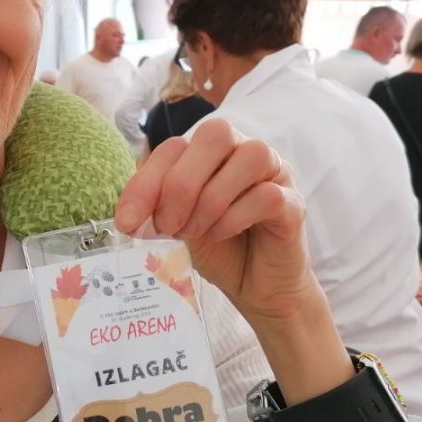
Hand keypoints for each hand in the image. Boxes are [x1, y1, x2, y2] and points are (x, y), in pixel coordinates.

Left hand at [114, 118, 315, 324]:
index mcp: (209, 152)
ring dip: (211, 199)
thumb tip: (129, 216)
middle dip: (181, 183)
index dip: (145, 183)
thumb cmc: (216, 250)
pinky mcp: (294, 204)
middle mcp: (244, 151)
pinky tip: (221, 235)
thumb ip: (155, 209)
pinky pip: (267, 194)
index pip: (173, 146)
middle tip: (168, 225)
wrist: (255, 287)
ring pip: (249, 156)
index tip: (127, 222)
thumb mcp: (175, 226)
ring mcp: (275, 173)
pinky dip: (235, 217)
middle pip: (215, 134)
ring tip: (195, 232)